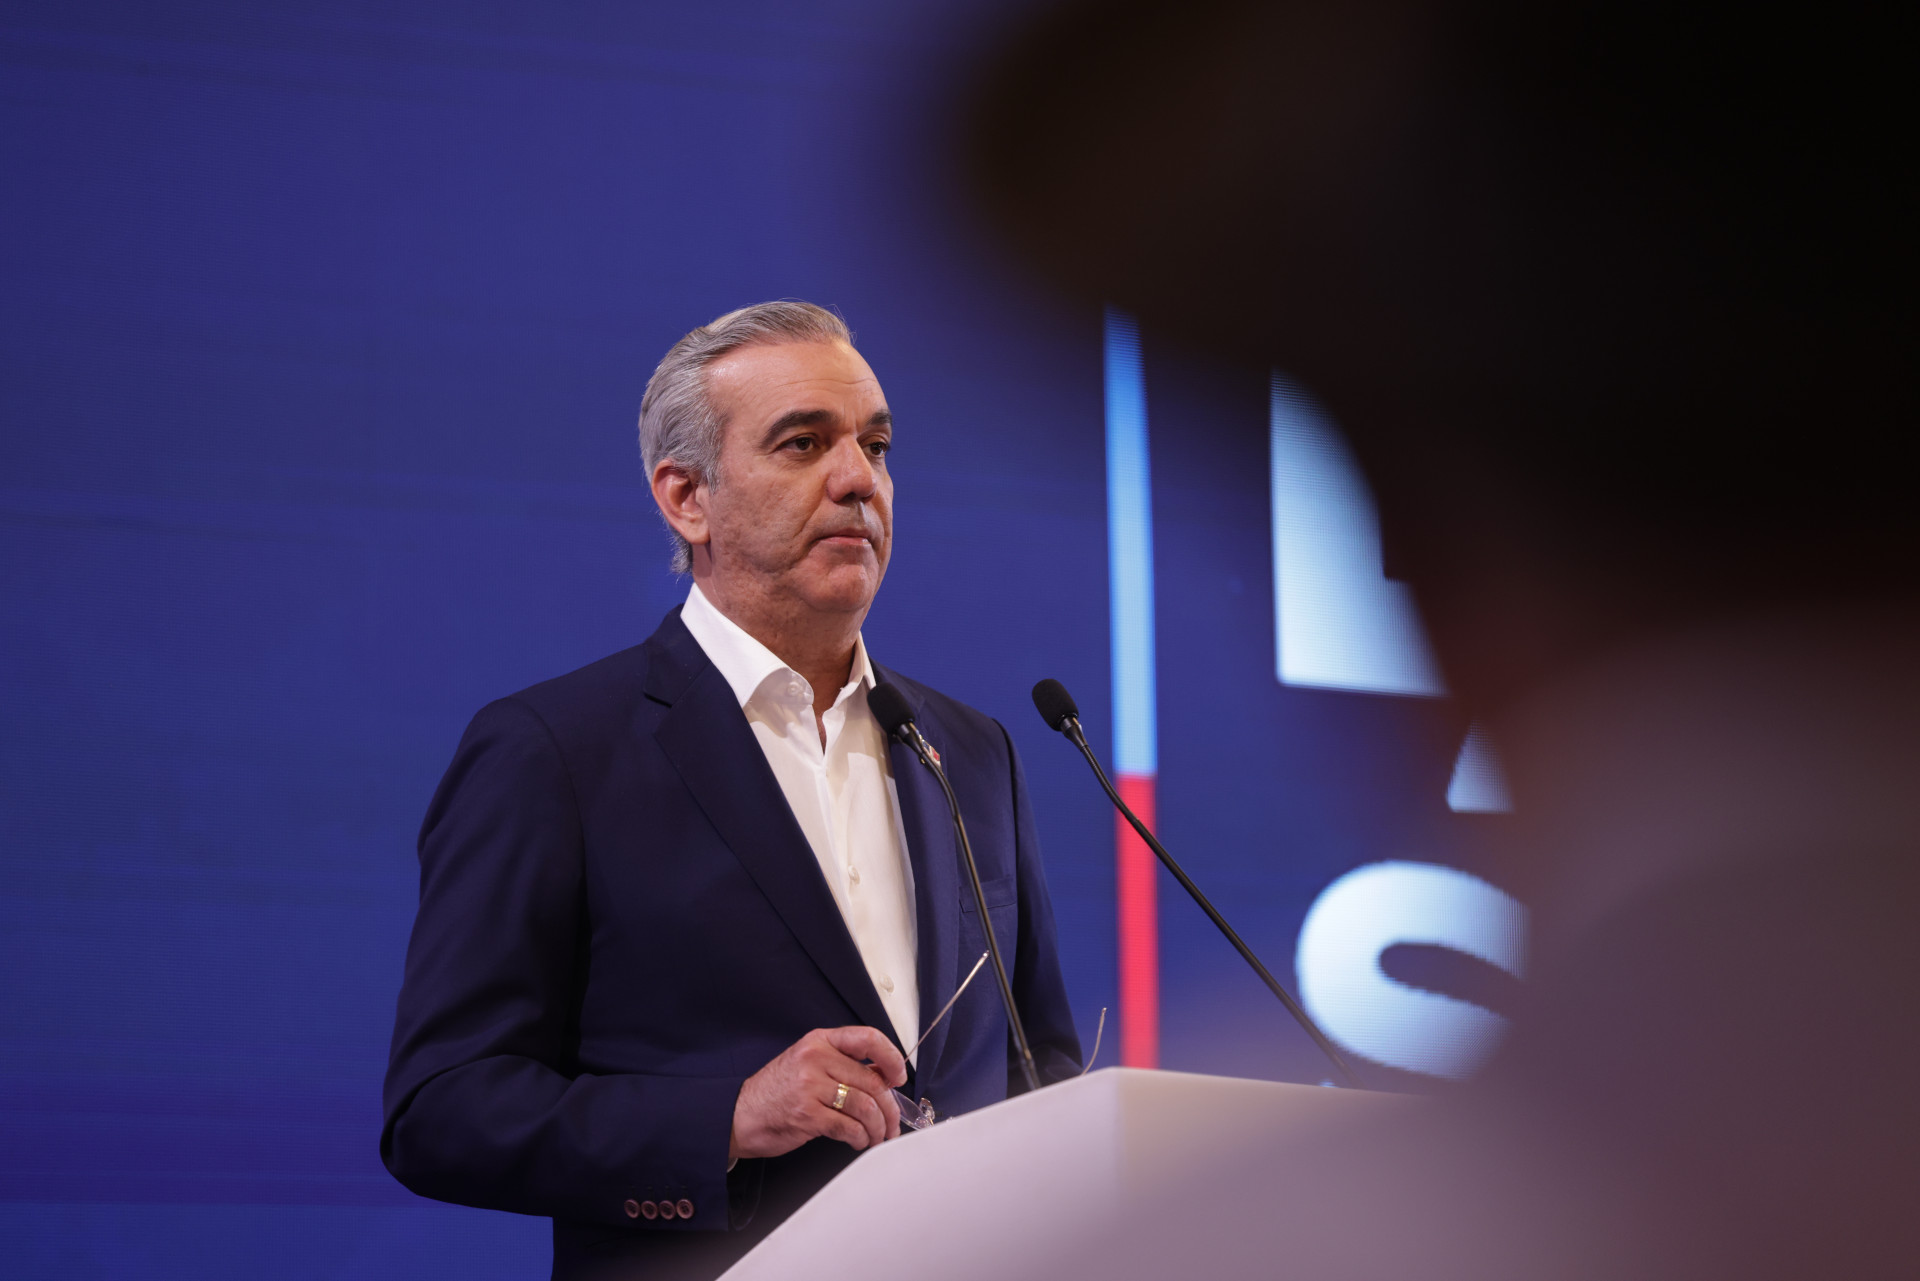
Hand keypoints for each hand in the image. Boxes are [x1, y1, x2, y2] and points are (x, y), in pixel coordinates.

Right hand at [729, 1026, 906, 1160]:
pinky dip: (861, 1138)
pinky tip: (859, 1141)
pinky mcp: (807, 1115)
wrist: (738, 1115)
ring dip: (878, 1127)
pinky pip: (849, 1127)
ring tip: (877, 1136)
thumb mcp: (807, 1064)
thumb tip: (883, 1075)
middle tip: (893, 1122)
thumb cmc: (775, 1092)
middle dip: (890, 1107)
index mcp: (819, 1041)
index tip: (899, 1075)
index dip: (891, 1058)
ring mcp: (810, 1087)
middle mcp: (816, 1059)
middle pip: (872, 1081)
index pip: (868, 1039)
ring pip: (865, 1106)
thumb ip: (841, 1064)